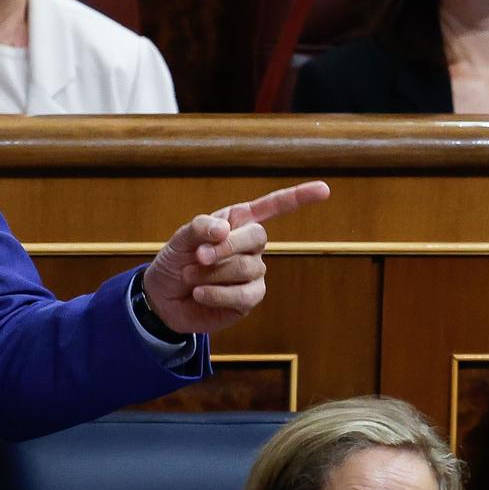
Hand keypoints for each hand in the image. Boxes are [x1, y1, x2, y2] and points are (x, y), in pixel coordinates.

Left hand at [141, 181, 329, 335]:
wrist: (164, 298)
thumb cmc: (175, 261)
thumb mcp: (180, 239)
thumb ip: (201, 227)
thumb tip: (225, 230)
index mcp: (239, 221)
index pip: (273, 206)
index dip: (298, 198)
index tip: (325, 190)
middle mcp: (251, 246)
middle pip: (258, 237)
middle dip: (226, 247)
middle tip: (198, 256)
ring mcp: (253, 273)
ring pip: (247, 267)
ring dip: (213, 273)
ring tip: (192, 276)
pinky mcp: (249, 299)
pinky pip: (244, 294)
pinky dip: (217, 293)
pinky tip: (200, 294)